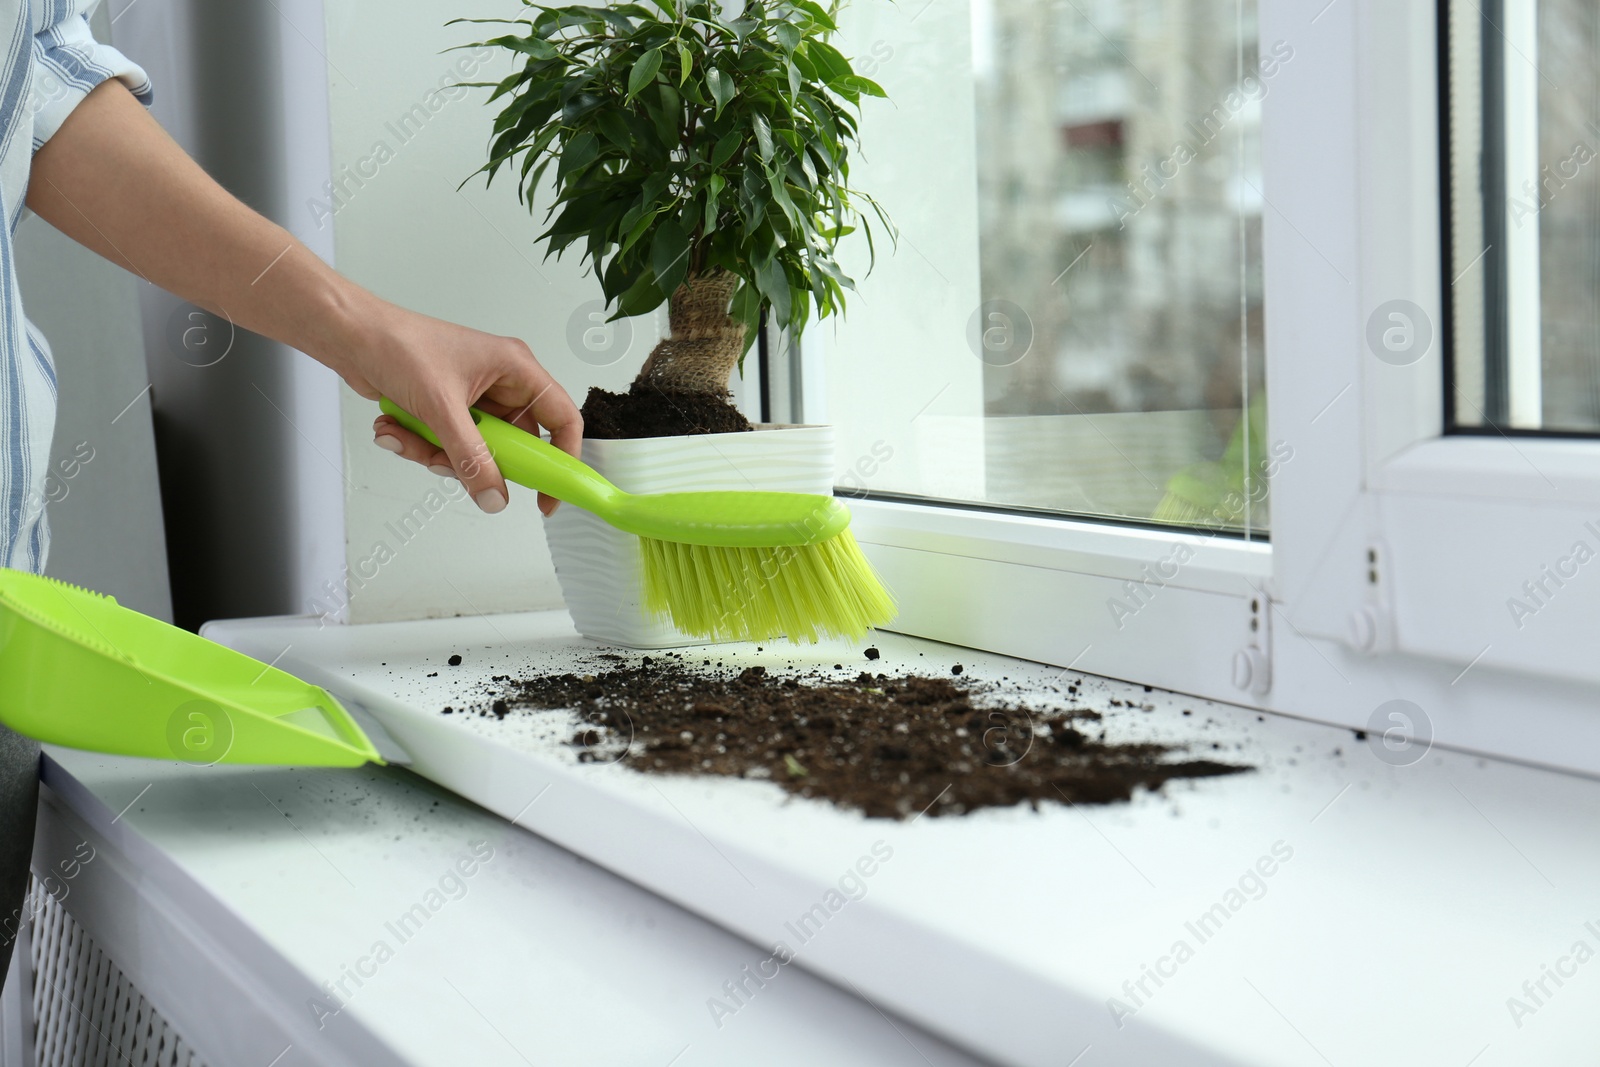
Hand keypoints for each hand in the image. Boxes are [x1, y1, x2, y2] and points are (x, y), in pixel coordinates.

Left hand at [332, 294, 581, 515]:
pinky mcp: (446, 408)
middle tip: (453, 462)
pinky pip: (447, 444)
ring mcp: (472, 397)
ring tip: (408, 435)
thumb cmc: (398, 345)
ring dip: (437, 453)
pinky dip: (420, 443)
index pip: (561, 418)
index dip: (562, 460)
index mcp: (515, 368)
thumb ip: (471, 458)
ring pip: (475, 449)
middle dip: (477, 460)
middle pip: (513, 444)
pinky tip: (394, 426)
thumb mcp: (442, 409)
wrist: (348, 335)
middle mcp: (500, 382)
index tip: (549, 496)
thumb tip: (495, 497)